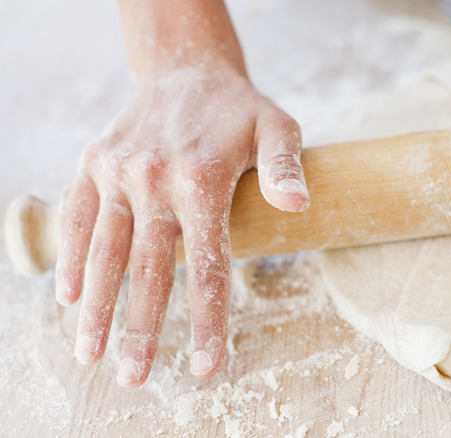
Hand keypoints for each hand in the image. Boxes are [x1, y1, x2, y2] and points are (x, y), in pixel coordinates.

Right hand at [55, 67, 309, 386]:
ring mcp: (118, 172)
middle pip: (148, 270)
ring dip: (97, 307)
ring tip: (90, 354)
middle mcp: (153, 179)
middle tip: (133, 379)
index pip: (206, 267)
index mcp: (201, 180)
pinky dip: (72, 257)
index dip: (206, 321)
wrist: (186, 70)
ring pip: (104, 250)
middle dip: (140, 329)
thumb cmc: (239, 110)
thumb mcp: (276, 127)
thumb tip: (298, 205)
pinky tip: (71, 296)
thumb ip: (285, 167)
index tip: (204, 366)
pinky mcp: (94, 164)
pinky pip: (77, 216)